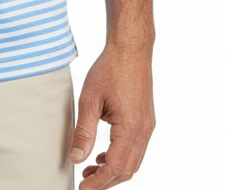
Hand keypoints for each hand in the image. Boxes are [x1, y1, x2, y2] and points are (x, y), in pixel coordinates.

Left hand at [70, 45, 154, 188]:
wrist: (131, 49)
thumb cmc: (110, 69)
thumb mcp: (90, 99)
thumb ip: (84, 131)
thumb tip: (76, 158)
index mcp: (131, 128)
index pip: (115, 168)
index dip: (98, 183)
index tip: (82, 188)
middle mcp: (143, 131)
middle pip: (127, 170)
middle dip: (106, 181)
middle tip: (84, 183)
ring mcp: (147, 126)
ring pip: (133, 161)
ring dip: (113, 170)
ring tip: (90, 170)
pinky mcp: (145, 120)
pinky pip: (135, 148)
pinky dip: (120, 157)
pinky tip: (103, 154)